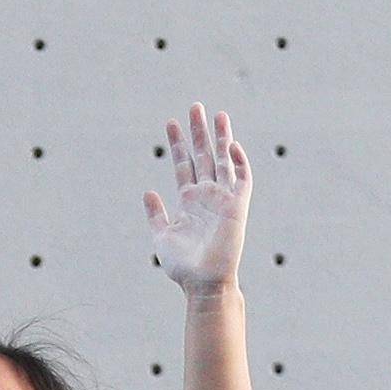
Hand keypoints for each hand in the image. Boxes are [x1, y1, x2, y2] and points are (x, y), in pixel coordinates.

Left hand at [144, 101, 251, 293]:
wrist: (203, 283)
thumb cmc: (183, 266)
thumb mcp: (162, 236)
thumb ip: (156, 213)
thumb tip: (148, 191)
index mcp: (188, 201)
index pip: (183, 165)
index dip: (177, 144)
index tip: (170, 123)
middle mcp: (207, 195)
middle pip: (203, 156)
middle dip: (199, 132)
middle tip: (195, 106)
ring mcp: (223, 199)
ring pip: (223, 161)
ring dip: (221, 138)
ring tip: (216, 114)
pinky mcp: (238, 206)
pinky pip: (242, 179)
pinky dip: (238, 162)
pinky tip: (231, 144)